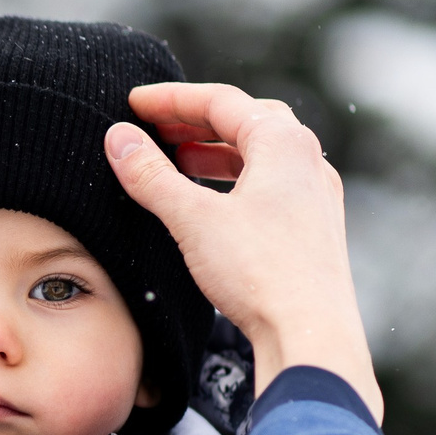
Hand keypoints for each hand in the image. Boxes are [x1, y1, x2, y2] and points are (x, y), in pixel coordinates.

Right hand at [106, 83, 382, 424]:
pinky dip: (236, 181)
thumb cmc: (260, 274)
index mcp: (283, 143)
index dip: (171, 99)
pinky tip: (214, 204)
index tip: (134, 103)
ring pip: (261, 156)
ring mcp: (317, 196)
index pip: (220, 101)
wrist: (312, 336)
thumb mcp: (193, 219)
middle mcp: (308, 161)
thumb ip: (151, 175)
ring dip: (215, 153)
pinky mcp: (316, 228)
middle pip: (245, 122)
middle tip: (155, 128)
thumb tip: (119, 138)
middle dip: (196, 122)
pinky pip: (272, 186)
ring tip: (176, 162)